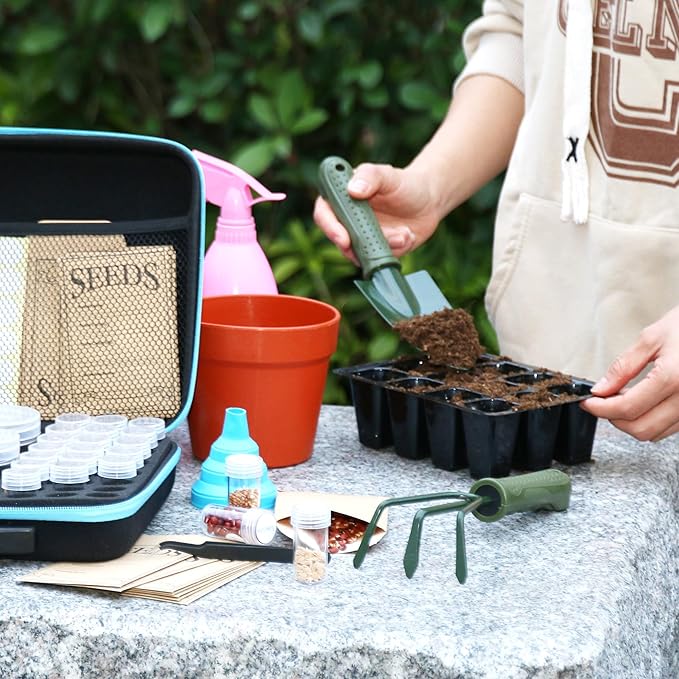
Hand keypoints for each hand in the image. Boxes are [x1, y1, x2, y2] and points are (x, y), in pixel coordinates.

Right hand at [312, 162, 442, 263]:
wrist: (429, 200)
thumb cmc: (405, 184)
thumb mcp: (388, 175)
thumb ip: (370, 176)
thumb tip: (353, 189)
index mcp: (343, 197)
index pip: (324, 212)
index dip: (329, 226)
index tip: (343, 237)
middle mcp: (348, 219)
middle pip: (339, 239)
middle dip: (356, 246)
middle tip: (374, 244)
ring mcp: (362, 237)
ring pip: (361, 253)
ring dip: (384, 245)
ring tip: (405, 232)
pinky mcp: (376, 250)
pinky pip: (380, 259)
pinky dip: (396, 250)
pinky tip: (408, 235)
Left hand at [581, 305, 678, 440]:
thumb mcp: (652, 338)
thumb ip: (623, 366)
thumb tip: (601, 389)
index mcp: (674, 378)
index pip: (627, 408)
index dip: (601, 408)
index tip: (588, 402)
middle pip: (641, 428)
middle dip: (614, 419)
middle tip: (602, 402)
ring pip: (656, 432)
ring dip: (632, 422)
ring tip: (622, 399)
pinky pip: (671, 428)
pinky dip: (651, 420)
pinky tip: (642, 402)